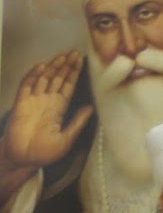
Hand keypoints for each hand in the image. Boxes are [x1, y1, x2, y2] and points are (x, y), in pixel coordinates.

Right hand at [0, 52, 93, 174]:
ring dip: (53, 67)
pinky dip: (33, 75)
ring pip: (44, 79)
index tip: (81, 61)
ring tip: (62, 56)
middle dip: (66, 66)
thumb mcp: (68, 138)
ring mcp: (33, 101)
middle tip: (74, 53)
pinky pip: (27, 86)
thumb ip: (78, 122)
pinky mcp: (21, 104)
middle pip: (57, 79)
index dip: (74, 74)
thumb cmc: (45, 152)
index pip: (68, 86)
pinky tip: (42, 66)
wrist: (23, 159)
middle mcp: (47, 102)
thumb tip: (91, 108)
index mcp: (59, 109)